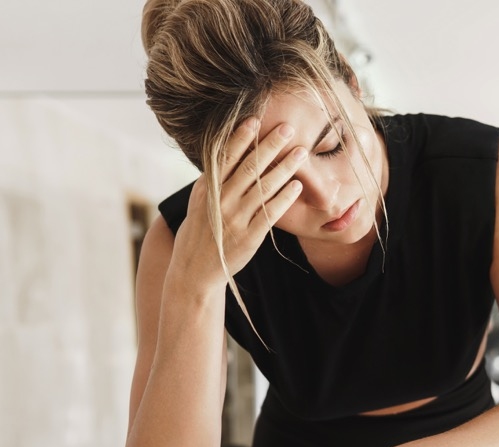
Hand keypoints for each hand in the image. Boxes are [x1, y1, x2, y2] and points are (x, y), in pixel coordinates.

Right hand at [170, 119, 307, 289]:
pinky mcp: (250, 237)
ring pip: (264, 188)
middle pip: (249, 168)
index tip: (254, 119)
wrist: (194, 270)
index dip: (240, 139)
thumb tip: (224, 154)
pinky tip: (297, 186)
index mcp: (207, 190)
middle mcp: (221, 202)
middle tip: (288, 128)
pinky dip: (284, 198)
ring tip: (301, 153)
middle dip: (270, 146)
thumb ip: (213, 180)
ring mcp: (236, 219)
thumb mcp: (200, 202)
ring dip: (285, 168)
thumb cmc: (199, 231)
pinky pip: (270, 213)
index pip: (225, 158)